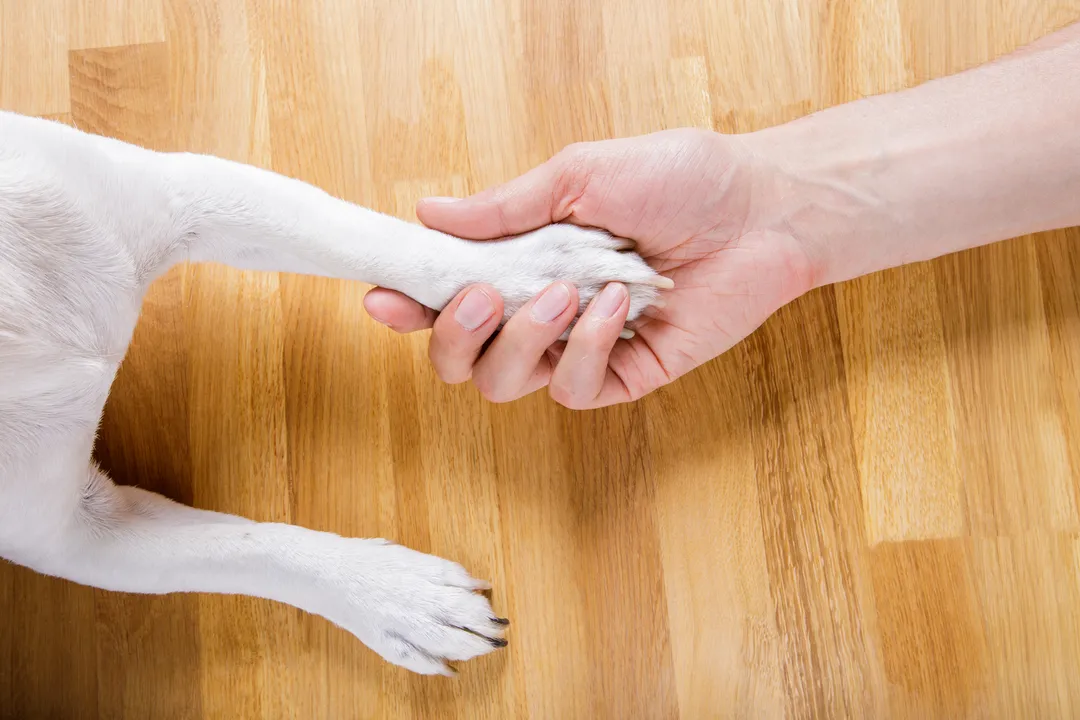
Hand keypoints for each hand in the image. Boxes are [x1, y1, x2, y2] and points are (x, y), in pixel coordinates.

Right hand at [363, 128, 816, 407]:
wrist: (762, 209)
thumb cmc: (678, 179)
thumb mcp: (580, 176)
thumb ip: (504, 207)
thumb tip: (427, 214)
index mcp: (520, 261)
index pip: (443, 297)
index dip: (406, 304)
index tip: (384, 294)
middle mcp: (540, 312)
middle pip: (459, 360)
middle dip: (454, 333)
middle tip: (483, 294)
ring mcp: (579, 349)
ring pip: (505, 382)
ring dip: (524, 338)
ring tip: (567, 290)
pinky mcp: (623, 376)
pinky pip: (575, 388)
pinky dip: (589, 344)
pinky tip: (622, 303)